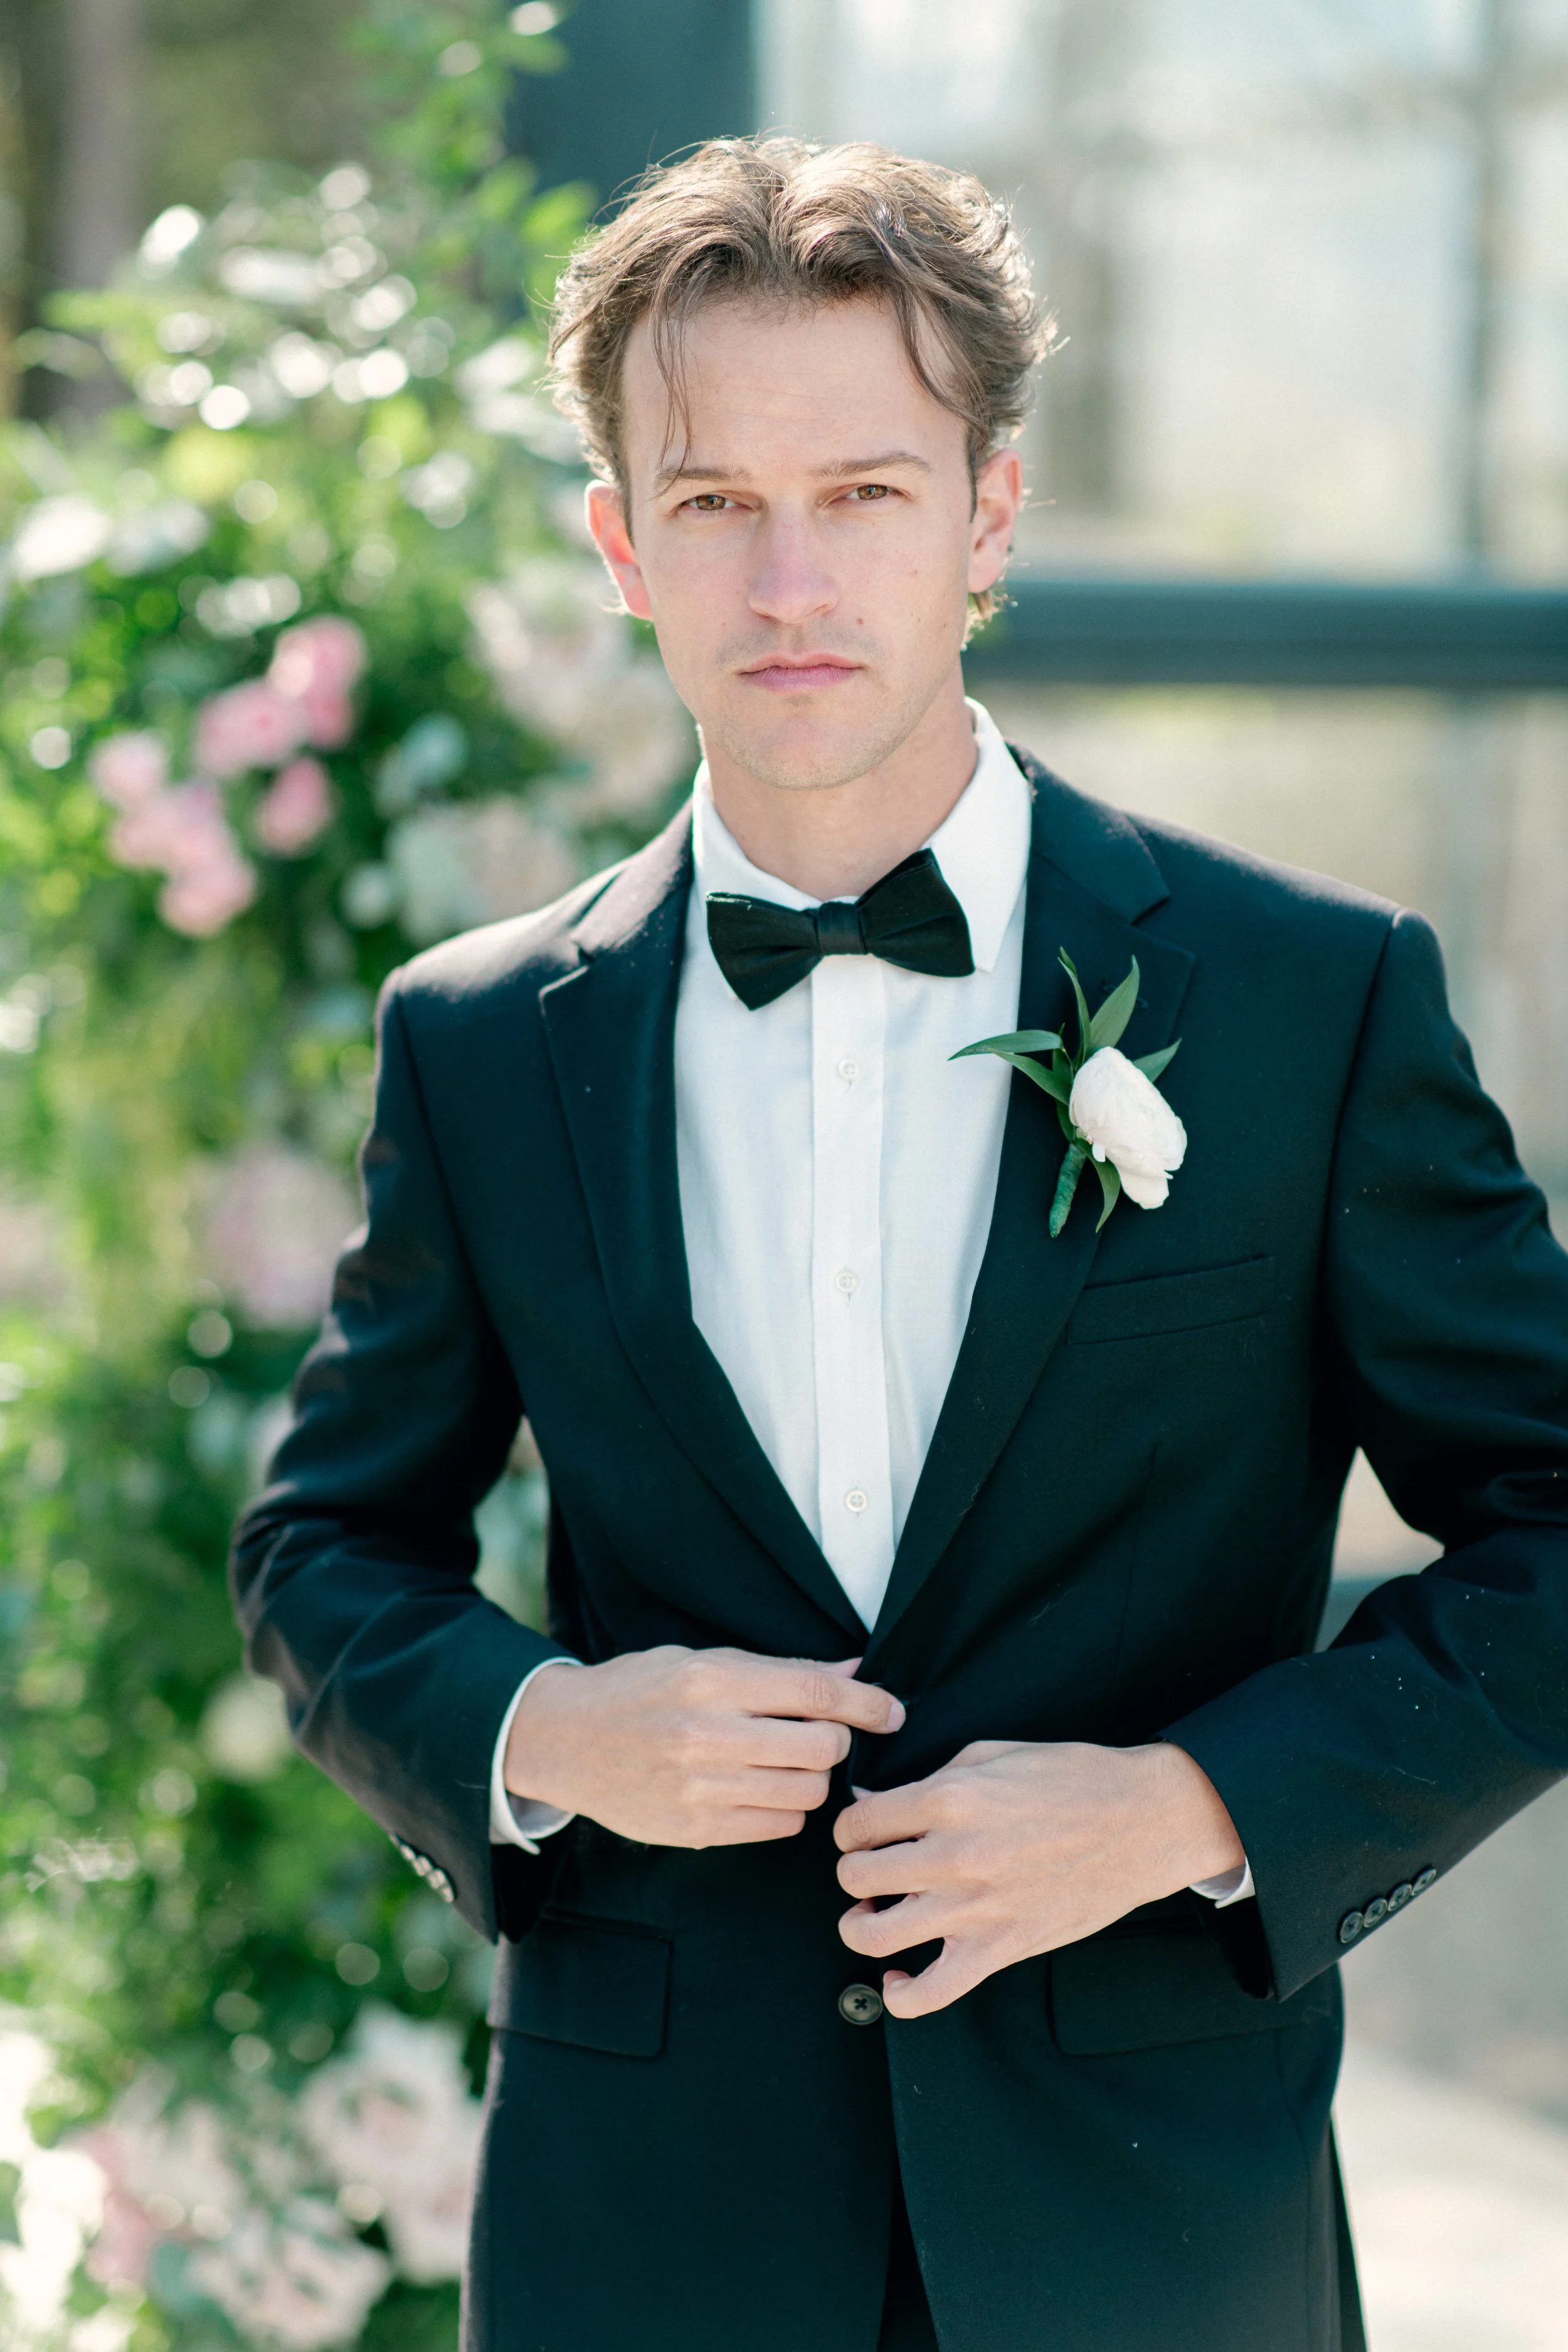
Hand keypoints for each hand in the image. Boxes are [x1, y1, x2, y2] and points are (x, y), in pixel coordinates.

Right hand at [504, 1645, 904, 1848]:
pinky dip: (785, 1810)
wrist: (565, 1740)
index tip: (892, 1711)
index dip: (866, 1704)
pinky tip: (763, 1790)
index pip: (814, 1694)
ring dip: (813, 1779)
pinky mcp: (695, 1830)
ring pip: (806, 1794)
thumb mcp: (702, 1659)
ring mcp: (700, 1788)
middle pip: (821, 1748)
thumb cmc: (639, 1689)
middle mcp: (708, 1734)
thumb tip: (854, 1676)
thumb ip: (779, 1672)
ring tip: (789, 1763)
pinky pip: (777, 1827)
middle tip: (820, 1735)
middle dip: (835, 1741)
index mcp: (712, 1680)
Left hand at [833, 1739, 1244, 2018]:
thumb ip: (929, 1777)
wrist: (1143, 1819)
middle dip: (855, 1871)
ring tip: (873, 1913)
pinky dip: (900, 1995)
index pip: (857, 1823)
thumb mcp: (991, 1753)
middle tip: (872, 1866)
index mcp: (949, 1797)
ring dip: (860, 1925)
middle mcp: (954, 1854)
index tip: (865, 1831)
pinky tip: (897, 1977)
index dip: (851, 1827)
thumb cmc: (1071, 1777)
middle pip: (856, 1877)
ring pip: (874, 1936)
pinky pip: (930, 1994)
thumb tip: (871, 1802)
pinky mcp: (1001, 1949)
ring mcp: (976, 1908)